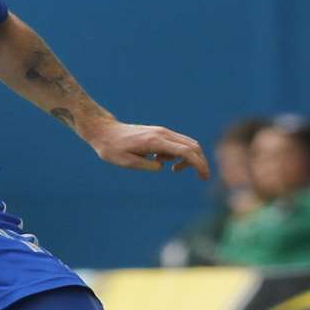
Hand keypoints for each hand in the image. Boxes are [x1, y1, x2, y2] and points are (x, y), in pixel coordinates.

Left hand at [84, 121, 210, 179]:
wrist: (105, 132)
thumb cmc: (112, 149)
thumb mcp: (126, 162)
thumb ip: (146, 165)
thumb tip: (162, 166)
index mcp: (155, 142)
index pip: (186, 151)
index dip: (199, 164)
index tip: (204, 177)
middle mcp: (162, 133)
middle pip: (193, 145)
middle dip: (201, 162)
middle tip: (202, 178)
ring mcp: (162, 131)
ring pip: (187, 144)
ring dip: (188, 159)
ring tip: (173, 169)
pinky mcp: (160, 133)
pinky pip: (178, 143)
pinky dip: (179, 154)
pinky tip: (163, 161)